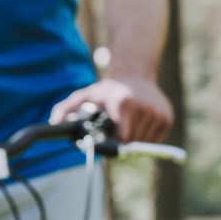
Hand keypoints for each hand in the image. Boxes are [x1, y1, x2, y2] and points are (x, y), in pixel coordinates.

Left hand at [50, 76, 173, 142]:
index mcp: (123, 104)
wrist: (133, 75)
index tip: (107, 141)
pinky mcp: (167, 117)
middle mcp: (143, 108)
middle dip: (121, 143)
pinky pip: (155, 140)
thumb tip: (53, 123)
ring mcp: (158, 112)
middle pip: (132, 143)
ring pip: (144, 143)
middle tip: (113, 134)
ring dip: (133, 141)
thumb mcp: (83, 96)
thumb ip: (66, 109)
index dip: (113, 144)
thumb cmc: (105, 90)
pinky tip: (136, 126)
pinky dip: (145, 138)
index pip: (121, 138)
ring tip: (125, 127)